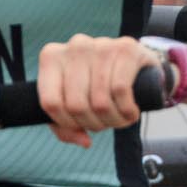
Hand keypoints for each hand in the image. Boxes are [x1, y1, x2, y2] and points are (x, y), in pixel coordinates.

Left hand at [37, 34, 155, 147]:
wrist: (135, 60)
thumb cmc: (98, 83)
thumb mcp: (75, 102)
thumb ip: (67, 126)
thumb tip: (84, 141)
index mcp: (52, 57)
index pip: (51, 102)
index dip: (67, 124)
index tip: (81, 128)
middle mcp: (75, 46)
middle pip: (76, 104)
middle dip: (93, 124)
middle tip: (106, 125)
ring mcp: (100, 44)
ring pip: (100, 100)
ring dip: (113, 120)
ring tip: (121, 120)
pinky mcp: (126, 47)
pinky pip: (120, 89)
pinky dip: (126, 109)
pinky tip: (131, 113)